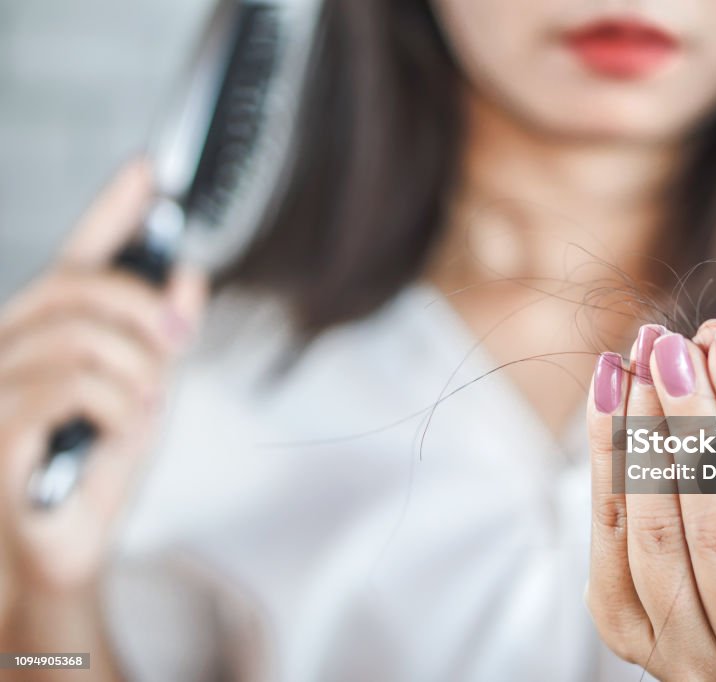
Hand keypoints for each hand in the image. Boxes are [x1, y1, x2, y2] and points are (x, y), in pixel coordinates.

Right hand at [0, 161, 206, 620]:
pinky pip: (67, 388)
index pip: (76, 257)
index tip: (149, 171)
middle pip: (75, 287)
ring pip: (78, 339)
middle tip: (179, 339)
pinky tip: (126, 426)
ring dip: (136, 371)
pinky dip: (117, 405)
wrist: (61, 549)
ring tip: (148, 406)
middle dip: (141, 306)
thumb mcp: (147, 395)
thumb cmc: (93, 472)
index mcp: (46, 333)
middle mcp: (8, 347)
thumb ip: (162, 338)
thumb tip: (190, 275)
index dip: (111, 210)